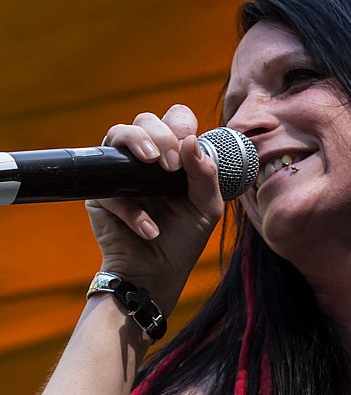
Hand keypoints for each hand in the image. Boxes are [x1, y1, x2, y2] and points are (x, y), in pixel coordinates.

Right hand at [86, 104, 224, 316]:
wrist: (157, 275)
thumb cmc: (183, 240)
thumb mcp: (206, 209)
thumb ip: (206, 176)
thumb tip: (190, 142)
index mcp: (173, 157)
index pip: (174, 119)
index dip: (179, 123)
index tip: (186, 144)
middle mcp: (145, 160)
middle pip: (144, 120)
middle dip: (160, 135)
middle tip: (170, 165)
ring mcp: (120, 172)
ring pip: (117, 134)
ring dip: (137, 142)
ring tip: (153, 166)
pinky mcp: (99, 193)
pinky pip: (108, 185)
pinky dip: (131, 209)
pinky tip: (149, 228)